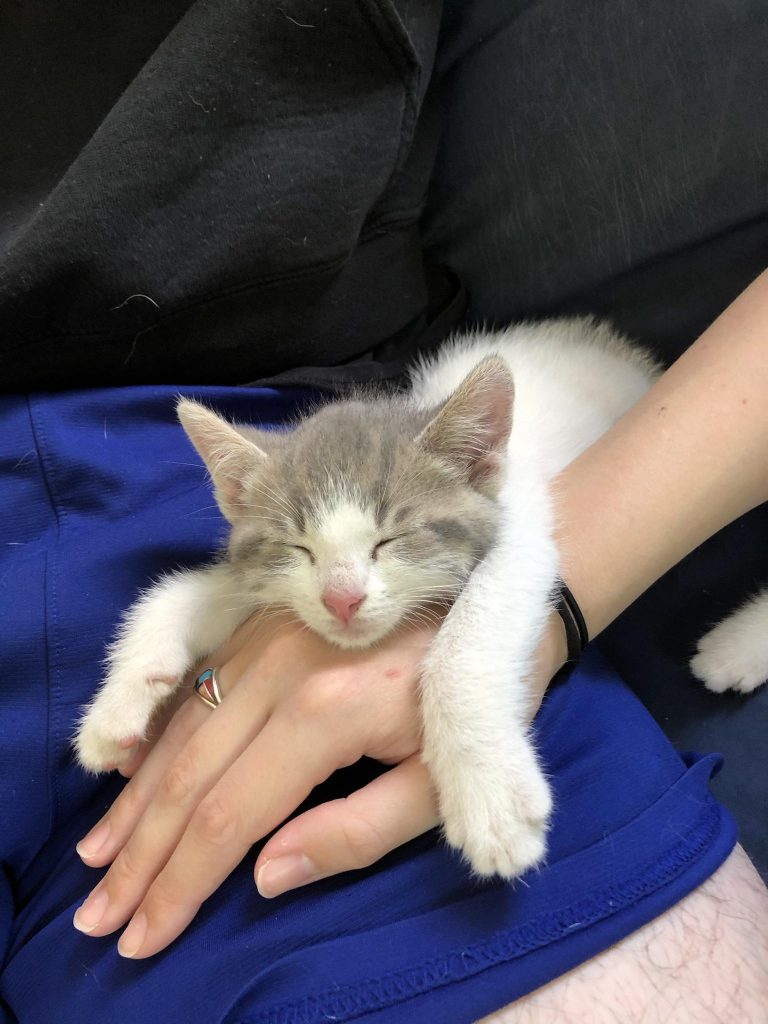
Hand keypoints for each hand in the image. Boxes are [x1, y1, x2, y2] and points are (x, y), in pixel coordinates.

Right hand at [72, 609, 565, 958]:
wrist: (497, 599)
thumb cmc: (477, 707)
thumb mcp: (440, 784)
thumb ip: (356, 834)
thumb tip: (265, 875)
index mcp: (327, 713)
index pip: (229, 814)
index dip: (182, 884)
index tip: (143, 938)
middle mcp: (282, 668)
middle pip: (189, 775)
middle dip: (141, 855)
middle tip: (98, 917)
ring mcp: (269, 637)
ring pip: (182, 729)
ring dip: (137, 801)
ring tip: (98, 860)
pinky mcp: (266, 623)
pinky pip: (197, 687)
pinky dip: (159, 742)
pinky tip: (134, 780)